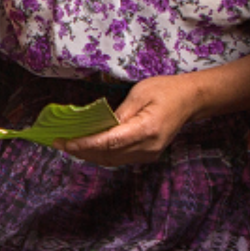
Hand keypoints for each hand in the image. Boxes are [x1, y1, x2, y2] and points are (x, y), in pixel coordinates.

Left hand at [57, 73, 201, 165]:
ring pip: (112, 160)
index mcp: (146, 129)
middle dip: (81, 150)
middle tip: (59, 142)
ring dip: (88, 154)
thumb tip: (98, 126)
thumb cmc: (165, 90)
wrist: (190, 100)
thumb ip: (118, 112)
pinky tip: (87, 146)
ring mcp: (148, 154)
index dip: (84, 144)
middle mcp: (147, 147)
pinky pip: (119, 158)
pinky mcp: (147, 155)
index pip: (109, 142)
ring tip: (68, 145)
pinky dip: (101, 153)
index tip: (65, 142)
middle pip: (108, 155)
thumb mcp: (139, 93)